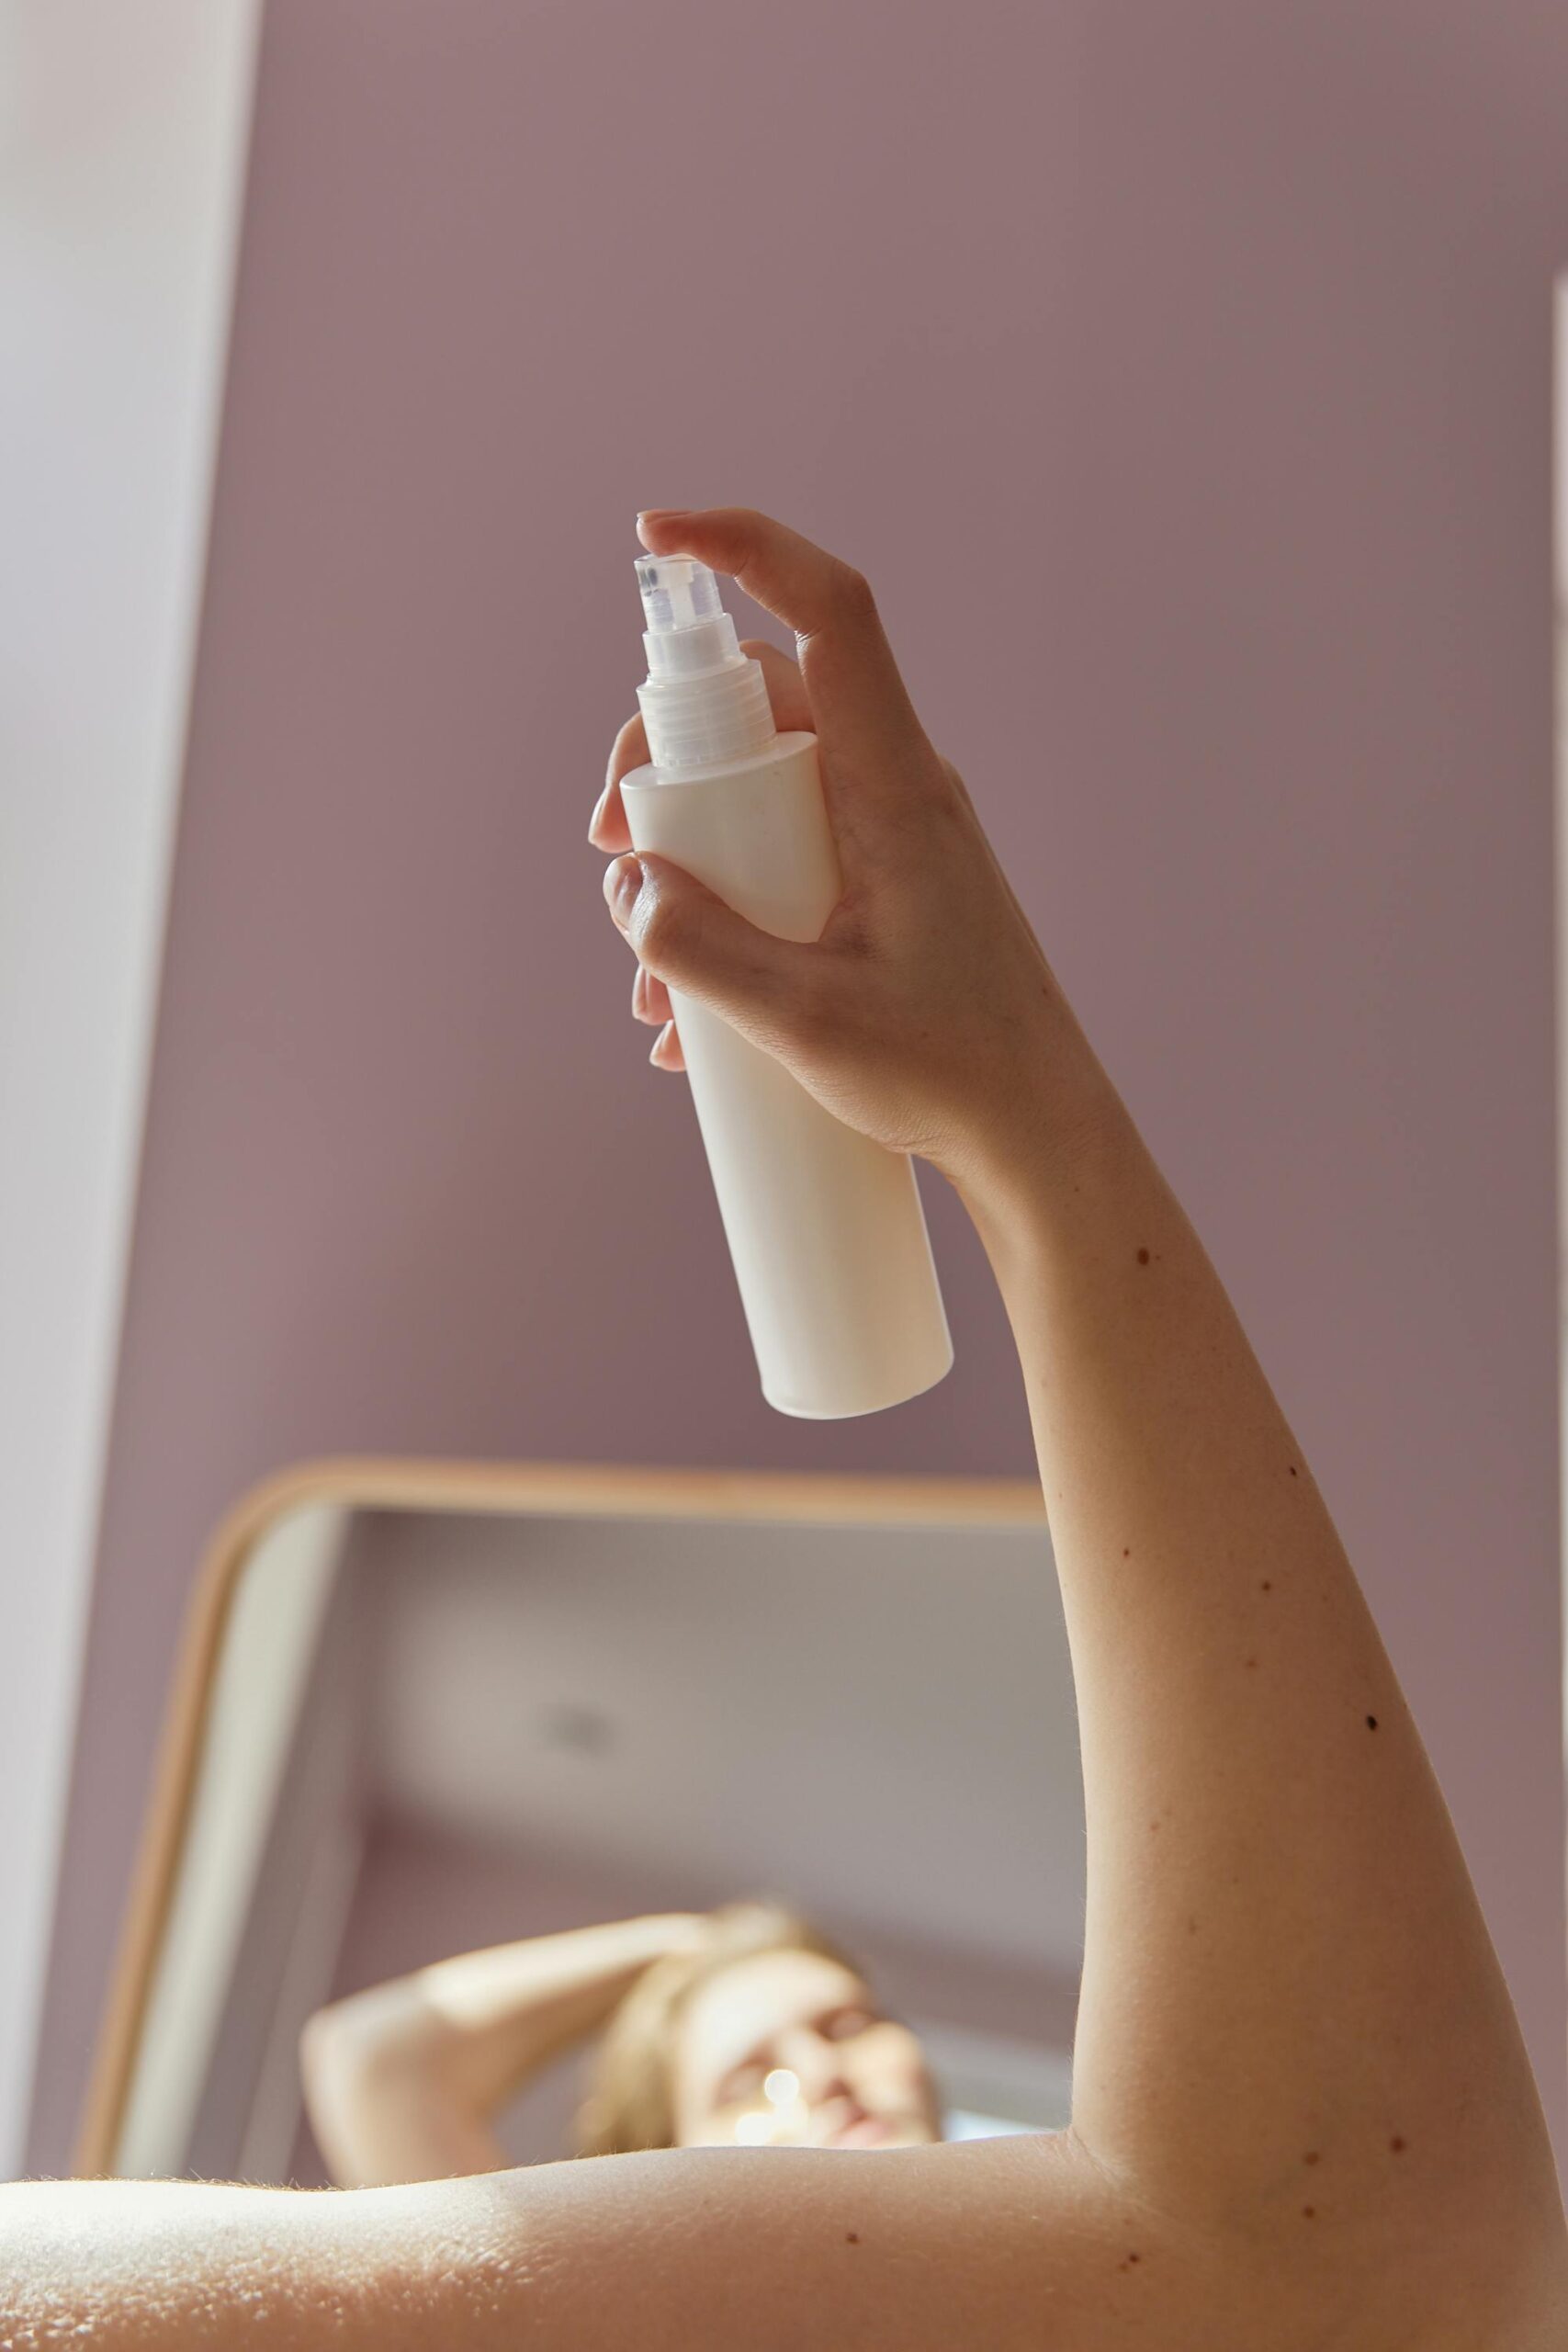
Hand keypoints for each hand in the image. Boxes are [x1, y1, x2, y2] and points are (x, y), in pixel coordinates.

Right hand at [592, 508, 1105, 1198]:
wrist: (1039, 1139)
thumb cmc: (952, 1075)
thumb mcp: (804, 1021)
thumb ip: (700, 950)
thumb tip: (629, 887)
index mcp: (896, 787)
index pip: (829, 612)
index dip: (746, 547)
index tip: (658, 537)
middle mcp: (900, 790)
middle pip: (767, 703)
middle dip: (668, 761)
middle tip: (614, 852)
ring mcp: (896, 839)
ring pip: (768, 791)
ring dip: (693, 859)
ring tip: (653, 981)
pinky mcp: (890, 891)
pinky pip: (791, 860)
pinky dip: (732, 910)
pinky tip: (694, 1020)